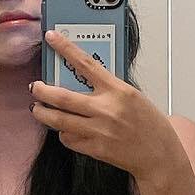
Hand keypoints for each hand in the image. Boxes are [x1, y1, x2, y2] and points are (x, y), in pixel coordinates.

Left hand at [31, 28, 179, 179]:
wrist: (159, 156)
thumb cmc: (151, 126)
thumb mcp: (134, 97)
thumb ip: (109, 89)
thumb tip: (84, 81)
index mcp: (118, 91)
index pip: (86, 64)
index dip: (66, 48)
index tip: (51, 37)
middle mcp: (106, 109)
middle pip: (62, 96)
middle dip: (42, 90)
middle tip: (35, 87)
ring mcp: (99, 131)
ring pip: (58, 120)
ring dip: (42, 113)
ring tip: (38, 108)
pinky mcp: (95, 149)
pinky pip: (68, 139)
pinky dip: (63, 133)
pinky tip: (64, 130)